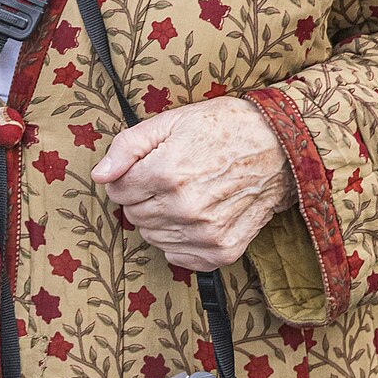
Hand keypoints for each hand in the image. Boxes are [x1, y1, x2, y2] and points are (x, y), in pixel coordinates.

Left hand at [91, 97, 294, 271]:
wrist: (278, 148)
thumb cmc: (222, 128)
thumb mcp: (171, 121)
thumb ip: (128, 147)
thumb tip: (99, 176)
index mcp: (167, 173)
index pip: (117, 191)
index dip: (127, 176)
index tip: (146, 166)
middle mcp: (184, 208)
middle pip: (133, 215)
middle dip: (142, 196)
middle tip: (168, 177)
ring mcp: (204, 233)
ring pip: (152, 237)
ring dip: (159, 218)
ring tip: (184, 194)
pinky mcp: (222, 251)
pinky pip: (178, 256)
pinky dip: (179, 239)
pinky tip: (195, 216)